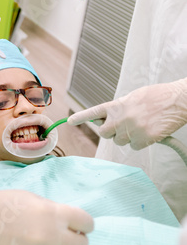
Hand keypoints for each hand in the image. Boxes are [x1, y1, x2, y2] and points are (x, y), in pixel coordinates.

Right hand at [0, 190, 93, 244]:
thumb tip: (66, 219)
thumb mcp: (32, 198)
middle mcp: (53, 235)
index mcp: (54, 213)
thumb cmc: (4, 204)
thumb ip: (53, 208)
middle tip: (68, 235)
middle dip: (78, 238)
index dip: (84, 223)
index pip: (86, 222)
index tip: (79, 224)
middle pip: (82, 244)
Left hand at [68, 78, 186, 149]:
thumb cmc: (159, 97)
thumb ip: (120, 108)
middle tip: (125, 126)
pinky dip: (142, 142)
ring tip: (143, 125)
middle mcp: (120, 117)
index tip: (69, 121)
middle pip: (104, 133)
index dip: (81, 117)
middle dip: (112, 132)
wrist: (179, 100)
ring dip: (128, 137)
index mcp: (117, 105)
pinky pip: (135, 147)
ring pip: (120, 141)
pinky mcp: (143, 139)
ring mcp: (131, 129)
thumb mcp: (135, 97)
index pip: (94, 112)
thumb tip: (111, 117)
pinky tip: (151, 132)